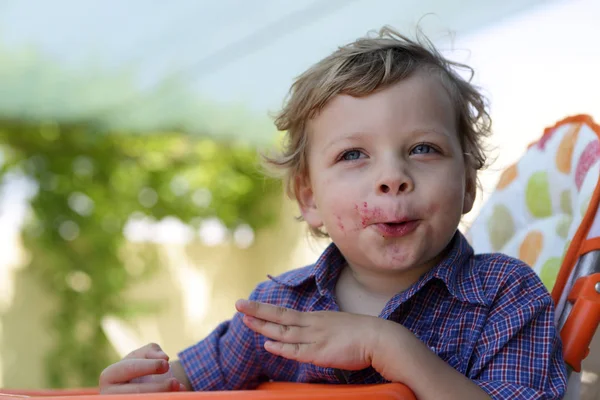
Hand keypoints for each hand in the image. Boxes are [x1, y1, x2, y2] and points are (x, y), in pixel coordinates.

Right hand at [99, 343, 187, 393]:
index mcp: (109, 375)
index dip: (149, 366)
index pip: (129, 368)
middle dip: (158, 387)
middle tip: (176, 382)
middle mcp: (109, 394)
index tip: (167, 364)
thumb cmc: (140, 367)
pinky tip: (175, 397)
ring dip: (161, 397)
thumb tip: (163, 358)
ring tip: (179, 389)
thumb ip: (152, 351)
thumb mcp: (144, 355)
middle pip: (135, 392)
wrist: (138, 385)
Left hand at [235, 299, 386, 371]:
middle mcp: (312, 324)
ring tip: (246, 320)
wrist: (378, 338)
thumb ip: (321, 330)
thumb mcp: (336, 326)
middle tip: (238, 304)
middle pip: (279, 316)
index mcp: (315, 318)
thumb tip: (311, 335)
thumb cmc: (360, 334)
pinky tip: (268, 345)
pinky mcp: (321, 353)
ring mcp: (315, 338)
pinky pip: (297, 351)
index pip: (285, 313)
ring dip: (263, 327)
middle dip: (257, 311)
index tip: (249, 305)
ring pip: (284, 332)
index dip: (266, 310)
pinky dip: (281, 348)